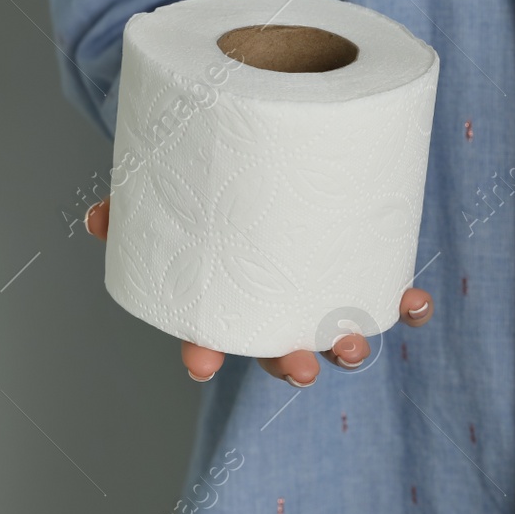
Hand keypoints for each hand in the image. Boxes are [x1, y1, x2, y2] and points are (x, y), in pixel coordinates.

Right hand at [86, 197, 433, 386]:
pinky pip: (390, 296)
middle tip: (302, 366)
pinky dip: (405, 306)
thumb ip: (135, 202)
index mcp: (230, 296)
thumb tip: (100, 216)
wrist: (268, 147)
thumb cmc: (213, 184)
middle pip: (285, 351)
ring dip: (350, 347)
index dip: (205, 355)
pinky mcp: (365, 266)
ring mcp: (324, 291)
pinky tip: (414, 303)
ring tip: (354, 342)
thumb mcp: (170, 186)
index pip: (213, 338)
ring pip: (339, 335)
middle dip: (294, 365)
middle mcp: (280, 304)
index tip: (201, 364)